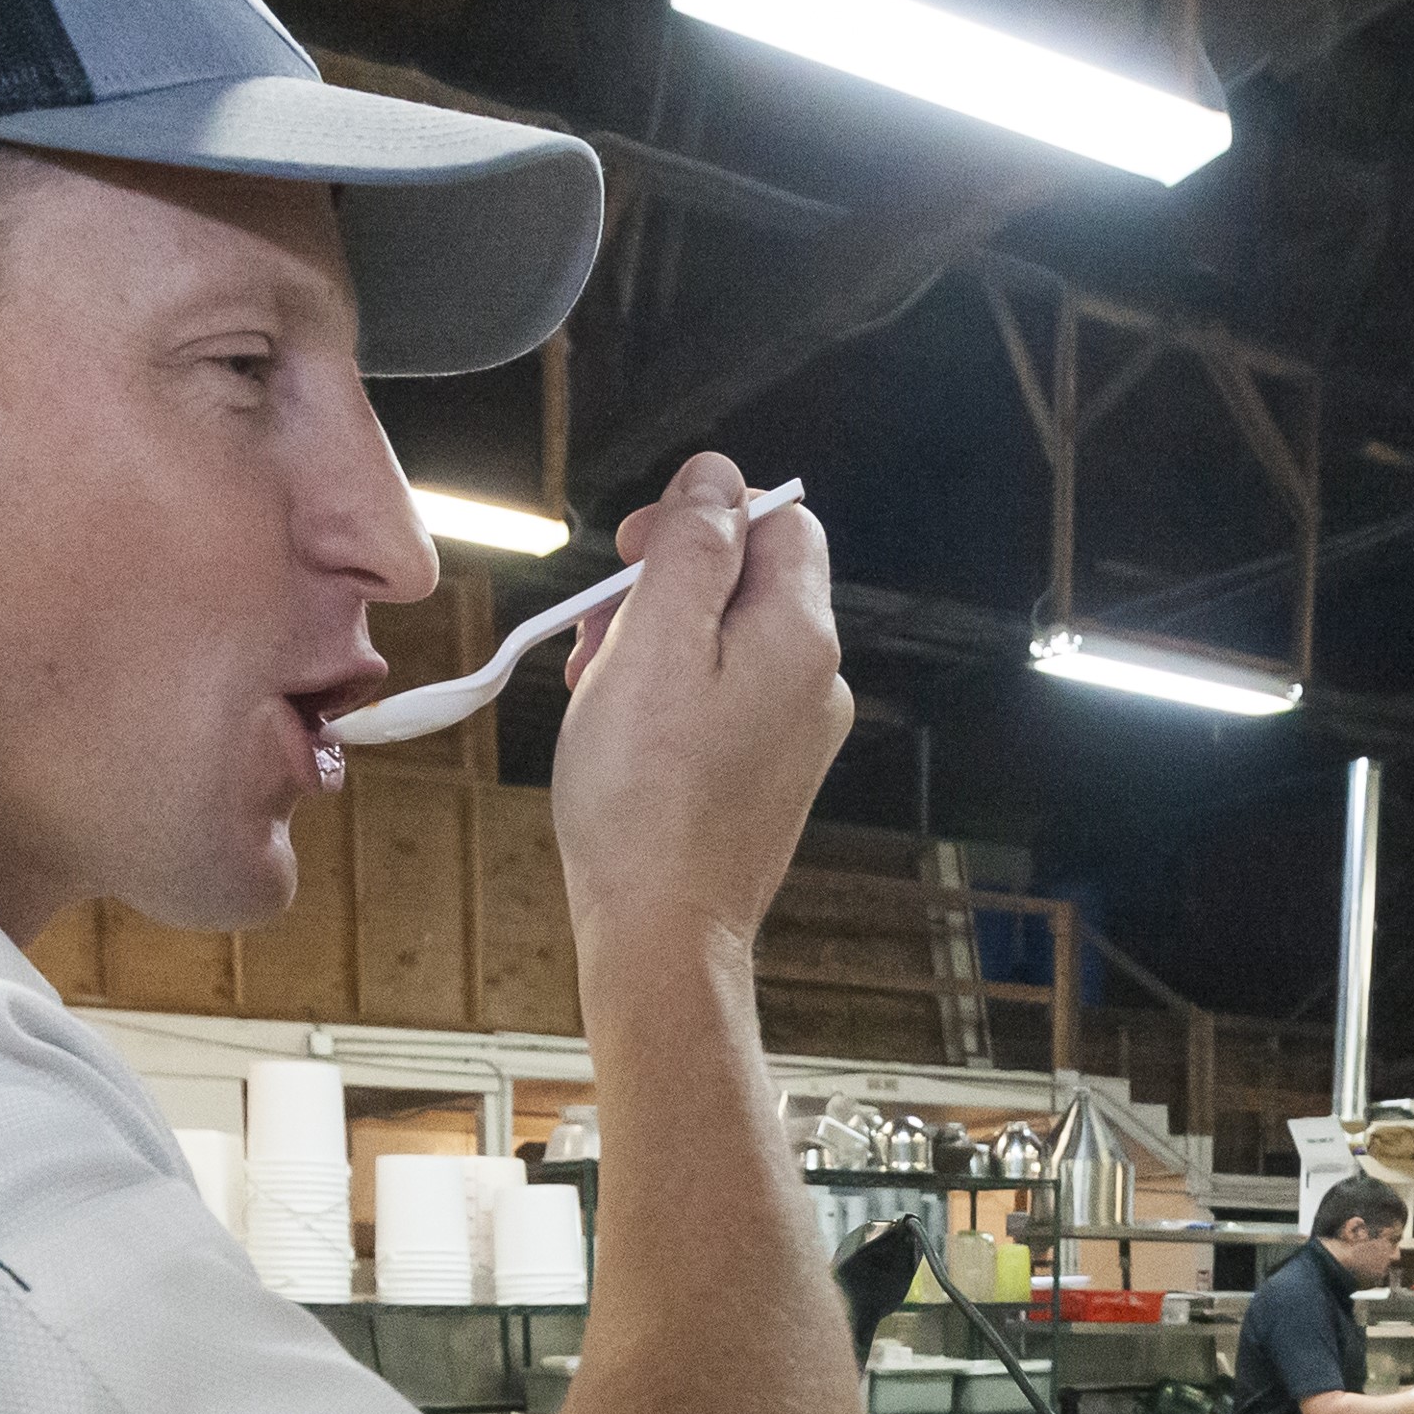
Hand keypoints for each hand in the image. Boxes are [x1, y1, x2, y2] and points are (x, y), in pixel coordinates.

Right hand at [548, 453, 850, 1013]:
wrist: (660, 936)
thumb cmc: (644, 803)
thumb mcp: (652, 646)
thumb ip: (688, 548)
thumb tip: (714, 477)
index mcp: (798, 635)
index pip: (777, 518)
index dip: (701, 514)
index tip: (633, 551)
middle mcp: (815, 681)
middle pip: (746, 581)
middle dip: (665, 587)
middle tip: (597, 632)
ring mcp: (794, 736)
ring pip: (726, 644)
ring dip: (657, 645)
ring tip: (599, 691)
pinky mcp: (764, 781)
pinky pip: (721, 705)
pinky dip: (670, 700)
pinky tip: (624, 735)